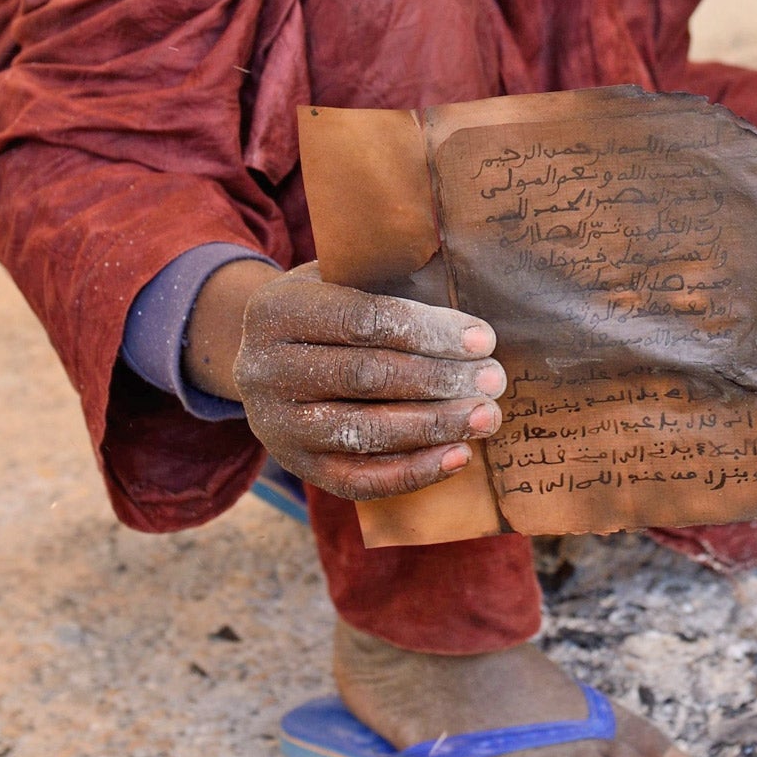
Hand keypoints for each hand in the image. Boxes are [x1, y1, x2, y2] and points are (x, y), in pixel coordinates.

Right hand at [185, 260, 505, 498]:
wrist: (264, 362)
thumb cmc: (326, 311)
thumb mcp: (339, 278)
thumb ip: (386, 277)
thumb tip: (459, 280)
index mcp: (279, 311)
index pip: (362, 320)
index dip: (427, 331)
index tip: (482, 339)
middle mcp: (268, 370)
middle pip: (366, 377)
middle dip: (439, 379)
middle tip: (493, 380)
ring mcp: (278, 425)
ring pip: (364, 431)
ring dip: (434, 426)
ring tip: (486, 416)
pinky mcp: (297, 466)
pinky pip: (359, 479)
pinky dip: (413, 471)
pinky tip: (459, 455)